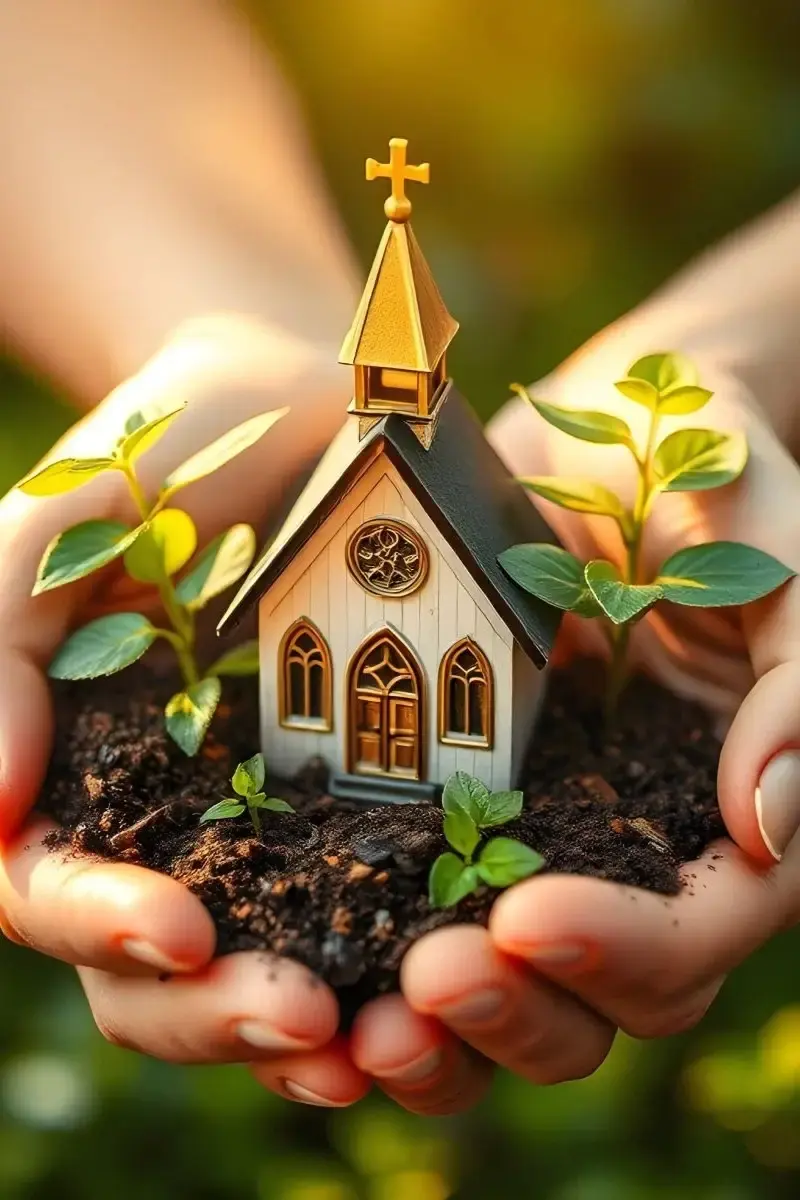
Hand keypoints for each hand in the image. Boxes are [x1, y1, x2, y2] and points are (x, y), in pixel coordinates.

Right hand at [0, 315, 372, 1105]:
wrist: (308, 402)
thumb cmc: (168, 452)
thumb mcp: (62, 521)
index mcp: (76, 770)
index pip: (49, 883)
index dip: (97, 922)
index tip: (176, 927)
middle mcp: (166, 821)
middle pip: (155, 970)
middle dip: (214, 1012)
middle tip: (302, 1020)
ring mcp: (270, 824)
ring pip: (261, 973)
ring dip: (306, 1034)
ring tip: (372, 1049)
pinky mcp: (371, 804)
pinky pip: (374, 912)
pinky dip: (393, 974)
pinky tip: (439, 992)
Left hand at [345, 350, 799, 1113]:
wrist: (590, 430)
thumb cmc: (698, 469)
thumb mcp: (771, 546)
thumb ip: (797, 681)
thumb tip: (766, 831)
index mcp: (738, 803)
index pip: (710, 923)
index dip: (630, 944)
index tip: (525, 912)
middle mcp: (652, 844)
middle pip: (618, 995)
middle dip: (525, 1006)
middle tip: (423, 981)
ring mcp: (562, 838)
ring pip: (530, 990)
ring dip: (454, 1031)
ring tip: (365, 1022)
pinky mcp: (471, 815)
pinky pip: (434, 921)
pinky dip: (385, 972)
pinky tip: (317, 979)